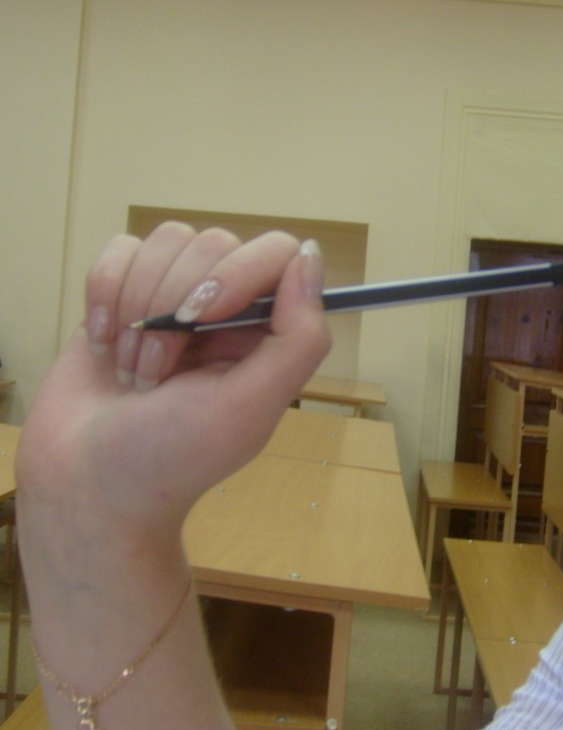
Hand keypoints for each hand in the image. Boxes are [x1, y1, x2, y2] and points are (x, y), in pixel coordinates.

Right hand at [17, 223, 332, 533]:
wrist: (84, 486)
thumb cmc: (172, 458)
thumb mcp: (250, 407)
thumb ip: (298, 337)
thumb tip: (310, 257)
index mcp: (268, 332)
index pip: (277, 254)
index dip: (239, 272)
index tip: (203, 317)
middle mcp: (227, 309)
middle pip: (214, 243)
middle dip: (174, 305)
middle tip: (157, 374)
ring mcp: (173, 297)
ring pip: (167, 242)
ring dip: (138, 307)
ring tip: (132, 371)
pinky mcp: (122, 294)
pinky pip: (120, 249)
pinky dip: (104, 293)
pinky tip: (102, 345)